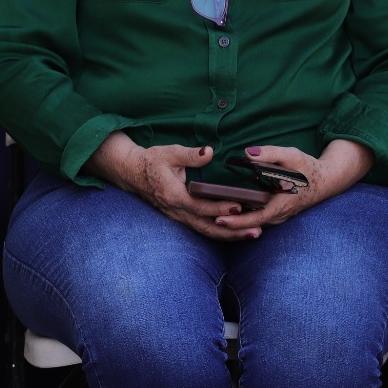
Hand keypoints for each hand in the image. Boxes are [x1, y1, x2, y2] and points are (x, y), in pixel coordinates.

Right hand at [86, 133, 254, 240]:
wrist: (132, 173)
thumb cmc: (151, 161)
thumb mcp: (168, 153)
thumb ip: (190, 154)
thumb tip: (209, 152)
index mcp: (174, 195)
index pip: (200, 206)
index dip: (220, 208)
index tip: (240, 206)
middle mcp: (177, 211)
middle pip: (207, 227)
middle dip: (233, 230)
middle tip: (256, 230)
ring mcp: (178, 217)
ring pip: (206, 232)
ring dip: (230, 235)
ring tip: (253, 234)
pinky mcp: (181, 217)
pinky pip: (203, 229)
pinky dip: (221, 232)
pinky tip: (237, 231)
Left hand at [213, 140, 372, 234]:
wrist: (328, 180)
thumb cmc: (307, 167)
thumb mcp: (291, 155)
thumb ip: (270, 153)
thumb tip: (248, 153)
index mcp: (282, 204)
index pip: (256, 218)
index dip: (237, 221)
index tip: (218, 219)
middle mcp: (280, 214)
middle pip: (251, 224)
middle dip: (230, 224)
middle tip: (206, 219)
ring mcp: (279, 216)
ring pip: (254, 224)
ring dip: (235, 223)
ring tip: (211, 217)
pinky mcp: (277, 214)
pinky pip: (258, 219)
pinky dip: (244, 219)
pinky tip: (227, 212)